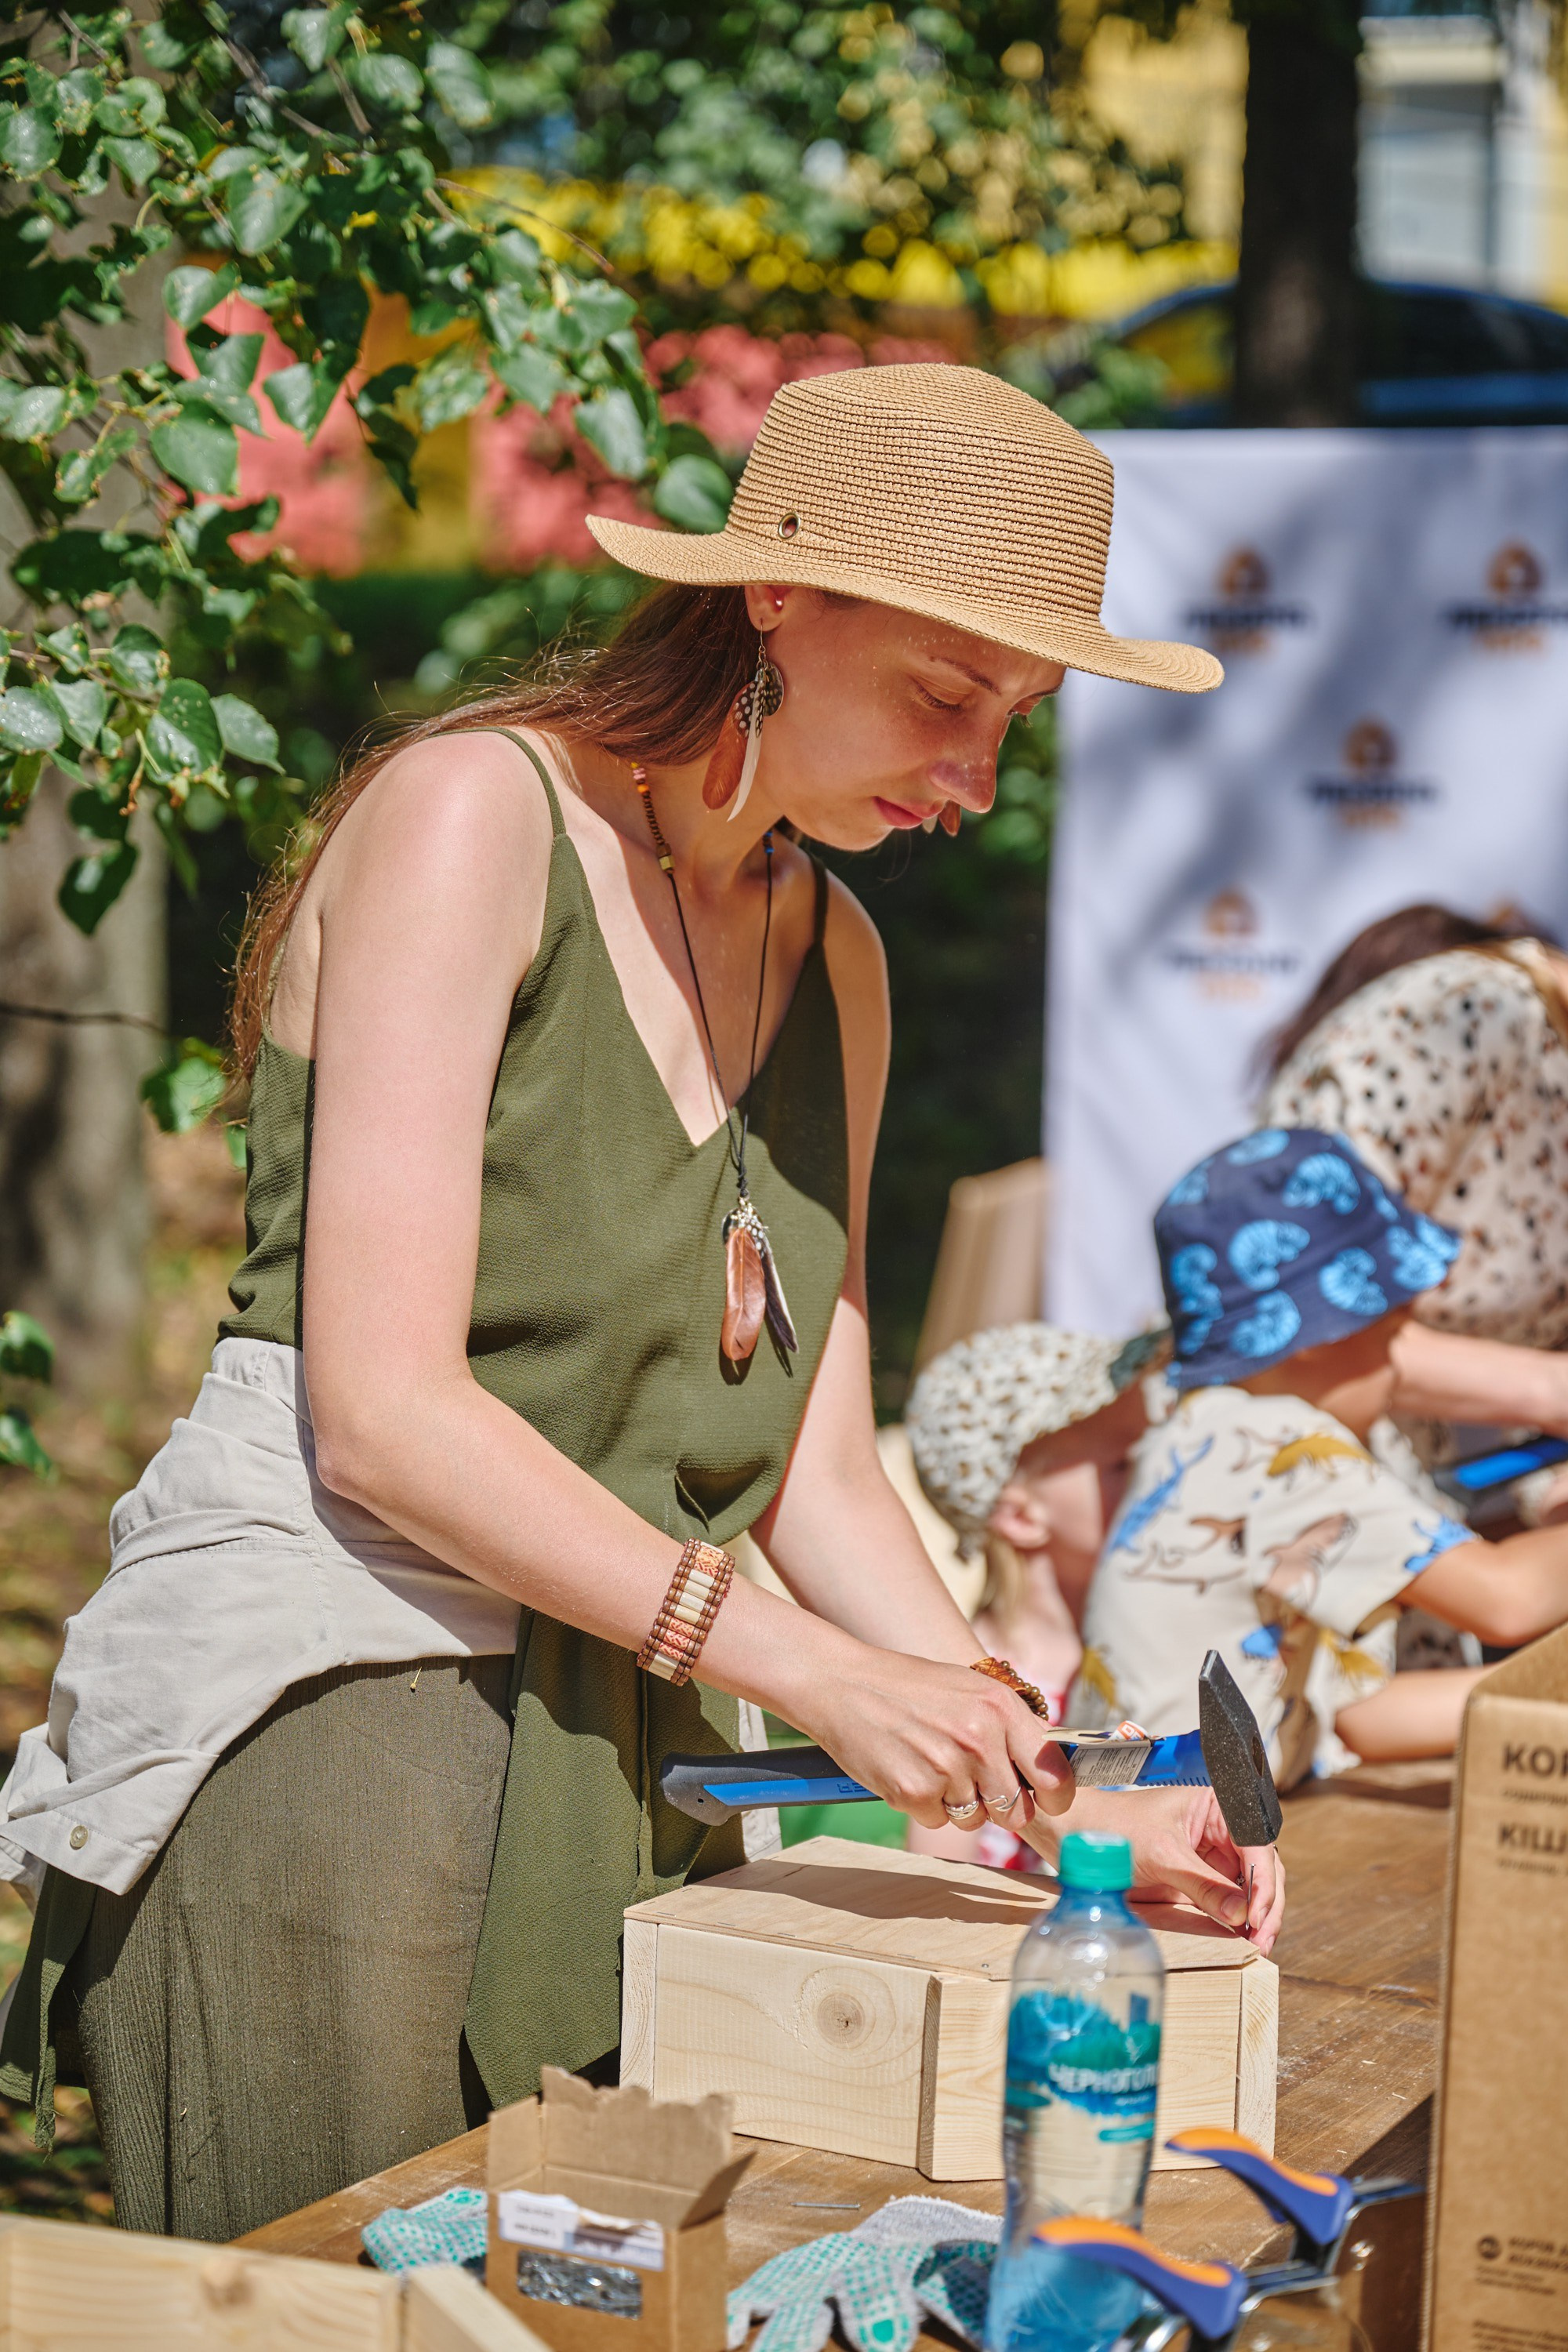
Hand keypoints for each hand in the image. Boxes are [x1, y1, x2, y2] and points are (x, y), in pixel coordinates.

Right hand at [798, 1651, 1074, 1836]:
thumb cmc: (908, 1687)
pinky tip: (907, 1769)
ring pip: (974, 1819)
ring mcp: (946, 1766)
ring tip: (929, 1763)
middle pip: (1015, 1810)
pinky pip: (937, 1820)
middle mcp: (979, 1737)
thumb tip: (1049, 1768)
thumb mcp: (970, 1690)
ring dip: (955, 1803)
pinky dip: (923, 1804)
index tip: (1047, 1800)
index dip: (1056, 1796)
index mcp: (1000, 1707)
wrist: (842, 1683)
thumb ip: (1009, 1726)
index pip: (1054, 1774)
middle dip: (997, 1805)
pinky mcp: (913, 1790)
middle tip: (970, 1780)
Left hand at [1025, 1786, 1285, 1954]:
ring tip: (1258, 1945)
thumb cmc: (1113, 1828)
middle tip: (1262, 1938)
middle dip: (1266, 1903)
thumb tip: (1242, 1914)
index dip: (1263, 1880)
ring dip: (1257, 1917)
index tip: (1257, 1913)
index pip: (1257, 1844)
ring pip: (1249, 1889)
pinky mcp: (1198, 1881)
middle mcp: (1219, 1830)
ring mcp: (1210, 1858)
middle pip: (1261, 1869)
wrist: (1075, 1837)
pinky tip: (1242, 1939)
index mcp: (1217, 1806)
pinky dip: (1237, 1921)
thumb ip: (1203, 1885)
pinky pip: (1227, 1903)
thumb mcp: (1161, 1855)